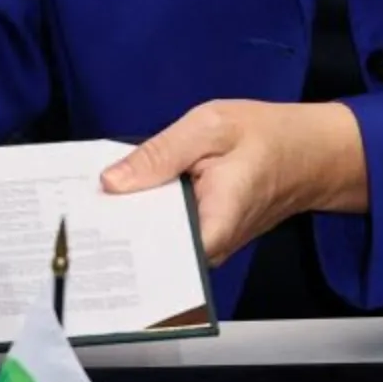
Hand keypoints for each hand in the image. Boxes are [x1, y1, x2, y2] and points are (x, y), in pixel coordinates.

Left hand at [100, 100, 367, 265]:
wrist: (309, 151)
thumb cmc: (265, 136)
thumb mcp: (209, 127)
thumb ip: (159, 154)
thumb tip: (111, 181)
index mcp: (214, 224)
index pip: (159, 253)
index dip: (120, 242)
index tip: (83, 230)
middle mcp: (212, 247)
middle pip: (153, 250)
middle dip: (115, 232)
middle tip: (73, 215)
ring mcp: (211, 244)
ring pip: (159, 242)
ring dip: (129, 223)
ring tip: (87, 208)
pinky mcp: (207, 235)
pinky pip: (170, 231)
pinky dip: (148, 215)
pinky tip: (122, 201)